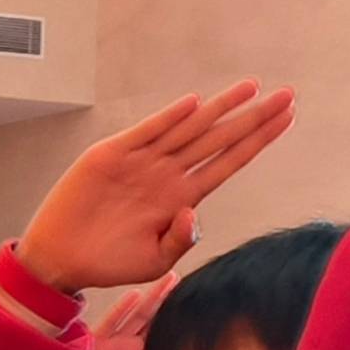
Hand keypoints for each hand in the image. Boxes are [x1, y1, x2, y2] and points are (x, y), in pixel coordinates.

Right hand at [14, 83, 297, 294]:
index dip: (258, 141)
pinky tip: (194, 105)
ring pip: (189, 129)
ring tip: (252, 87)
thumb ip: (180, 240)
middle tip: (287, 95)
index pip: (229, 162)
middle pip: (218, 139)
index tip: (287, 120)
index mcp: (181, 197)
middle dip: (252, 117)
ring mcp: (141, 162)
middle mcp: (167, 174)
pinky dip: (168, 119)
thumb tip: (195, 213)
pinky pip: (146, 133)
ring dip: (219, 109)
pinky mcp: (111, 155)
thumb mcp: (153, 262)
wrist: (61, 258)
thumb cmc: (109, 262)